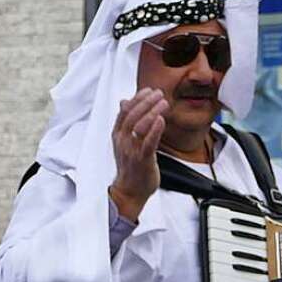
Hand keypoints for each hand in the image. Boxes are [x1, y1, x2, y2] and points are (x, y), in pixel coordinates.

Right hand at [109, 88, 168, 220]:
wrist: (129, 192)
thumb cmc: (131, 168)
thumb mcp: (125, 143)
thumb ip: (126, 123)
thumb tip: (123, 102)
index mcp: (117, 135)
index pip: (125, 111)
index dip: (137, 99)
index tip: (148, 90)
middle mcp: (122, 141)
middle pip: (132, 115)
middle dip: (146, 101)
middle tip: (159, 93)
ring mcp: (131, 150)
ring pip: (140, 126)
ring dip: (152, 111)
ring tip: (163, 103)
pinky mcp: (142, 160)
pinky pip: (148, 142)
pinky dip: (155, 130)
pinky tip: (161, 120)